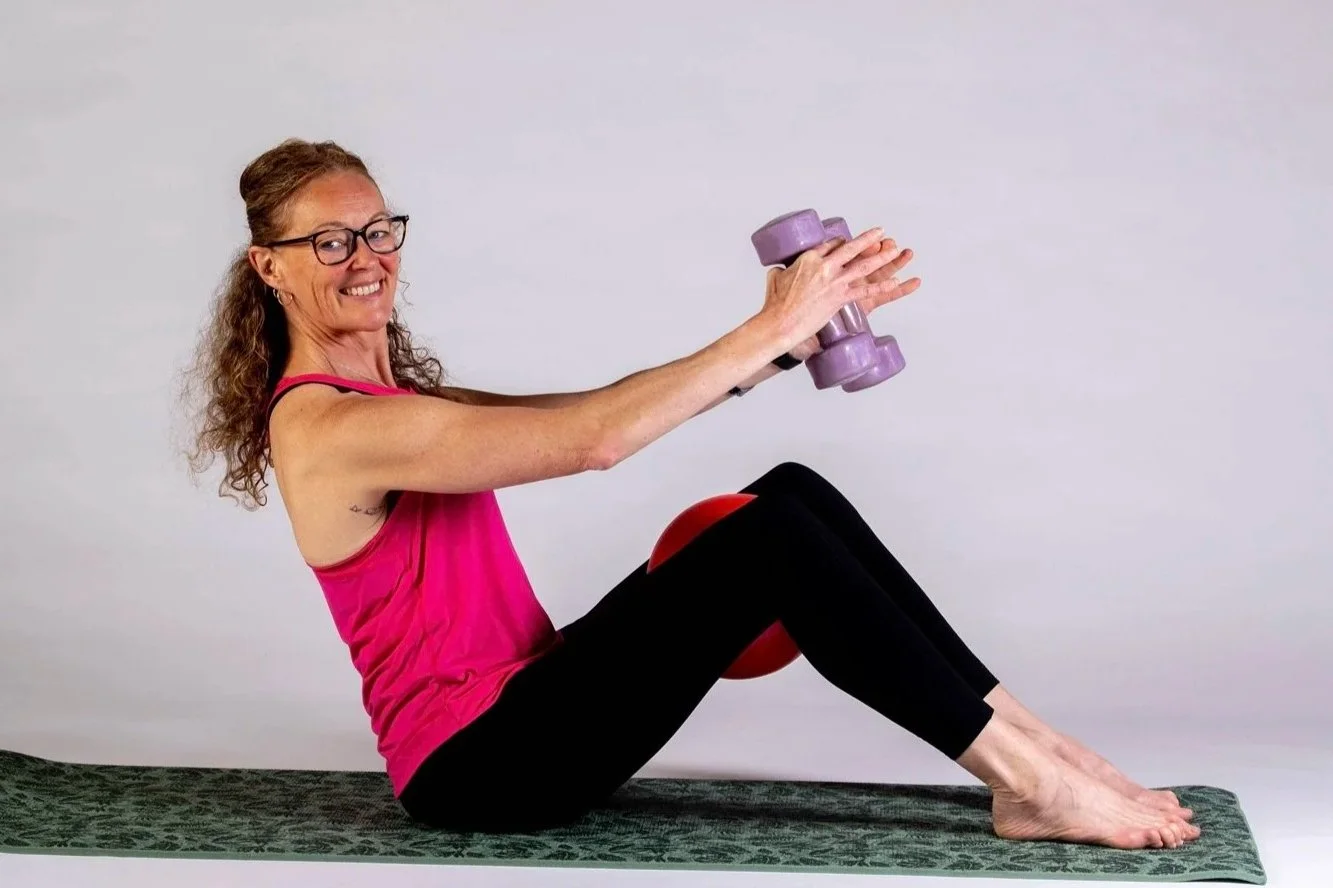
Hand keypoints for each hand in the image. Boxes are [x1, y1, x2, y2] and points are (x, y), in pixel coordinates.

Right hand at [758, 227, 904, 355]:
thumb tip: (780, 270)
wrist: (779, 323)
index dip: (841, 242)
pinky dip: (882, 286)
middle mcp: (824, 266)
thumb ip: (781, 270)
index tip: (848, 242)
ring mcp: (834, 282)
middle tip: (880, 232)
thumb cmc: (774, 304)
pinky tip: (895, 282)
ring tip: (895, 250)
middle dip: (868, 239)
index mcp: (808, 258)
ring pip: (864, 266)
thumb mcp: (775, 277)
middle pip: (851, 248)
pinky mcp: (840, 298)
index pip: (830, 244)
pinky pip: (866, 291)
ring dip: (882, 257)